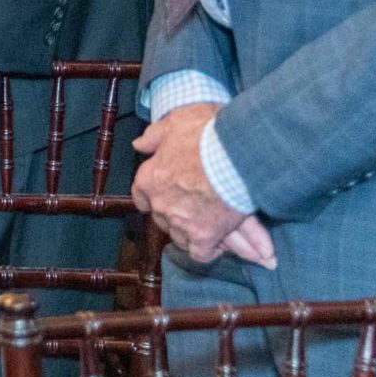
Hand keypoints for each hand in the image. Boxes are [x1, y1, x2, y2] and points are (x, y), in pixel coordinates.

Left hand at [132, 105, 274, 266]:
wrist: (235, 155)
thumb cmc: (206, 135)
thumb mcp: (176, 123)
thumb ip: (155, 136)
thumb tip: (139, 144)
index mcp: (149, 179)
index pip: (142, 196)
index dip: (155, 197)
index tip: (168, 196)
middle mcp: (160, 204)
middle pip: (164, 219)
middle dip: (179, 217)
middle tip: (199, 213)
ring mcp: (180, 222)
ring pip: (181, 238)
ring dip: (195, 235)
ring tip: (213, 232)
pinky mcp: (204, 236)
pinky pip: (202, 253)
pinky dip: (211, 250)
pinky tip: (221, 245)